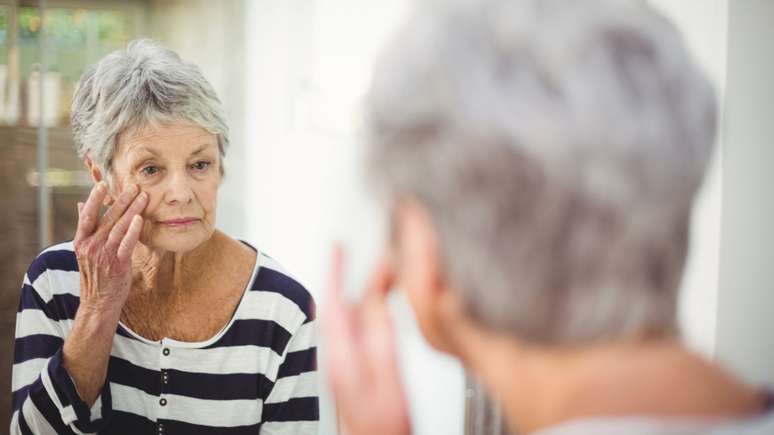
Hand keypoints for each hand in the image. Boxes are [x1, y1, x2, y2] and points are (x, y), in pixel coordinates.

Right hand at [73, 181, 146, 316]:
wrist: (98, 303)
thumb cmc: (95, 275)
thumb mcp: (85, 251)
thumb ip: (85, 227)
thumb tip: (81, 204)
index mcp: (81, 242)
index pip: (87, 216)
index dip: (95, 199)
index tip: (104, 184)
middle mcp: (91, 246)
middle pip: (107, 218)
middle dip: (122, 200)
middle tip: (134, 185)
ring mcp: (104, 255)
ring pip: (119, 227)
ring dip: (132, 210)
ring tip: (143, 196)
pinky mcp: (117, 264)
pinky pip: (126, 244)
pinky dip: (133, 231)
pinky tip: (139, 219)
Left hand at [323, 246, 411, 434]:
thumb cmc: (383, 428)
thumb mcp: (388, 378)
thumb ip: (381, 337)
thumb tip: (375, 298)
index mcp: (341, 358)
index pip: (332, 303)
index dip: (334, 271)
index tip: (339, 246)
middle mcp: (336, 359)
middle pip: (340, 307)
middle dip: (355, 278)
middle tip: (379, 261)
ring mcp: (342, 366)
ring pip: (348, 317)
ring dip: (363, 294)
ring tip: (384, 277)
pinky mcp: (351, 372)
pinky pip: (355, 330)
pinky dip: (368, 311)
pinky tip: (381, 309)